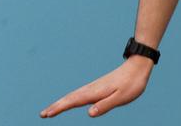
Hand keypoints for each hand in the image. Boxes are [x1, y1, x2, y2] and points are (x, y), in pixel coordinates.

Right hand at [40, 56, 154, 117]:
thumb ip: (106, 105)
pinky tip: (69, 102)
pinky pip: (79, 94)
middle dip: (55, 106)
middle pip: (70, 98)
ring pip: (73, 95)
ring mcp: (94, 87)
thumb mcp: (122, 97)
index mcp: (96, 92)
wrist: (138, 66)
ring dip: (61, 103)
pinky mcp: (98, 87)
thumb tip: (90, 113)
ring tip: (50, 110)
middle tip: (42, 114)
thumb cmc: (132, 83)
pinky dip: (70, 99)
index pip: (74, 101)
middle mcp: (92, 88)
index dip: (60, 108)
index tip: (47, 114)